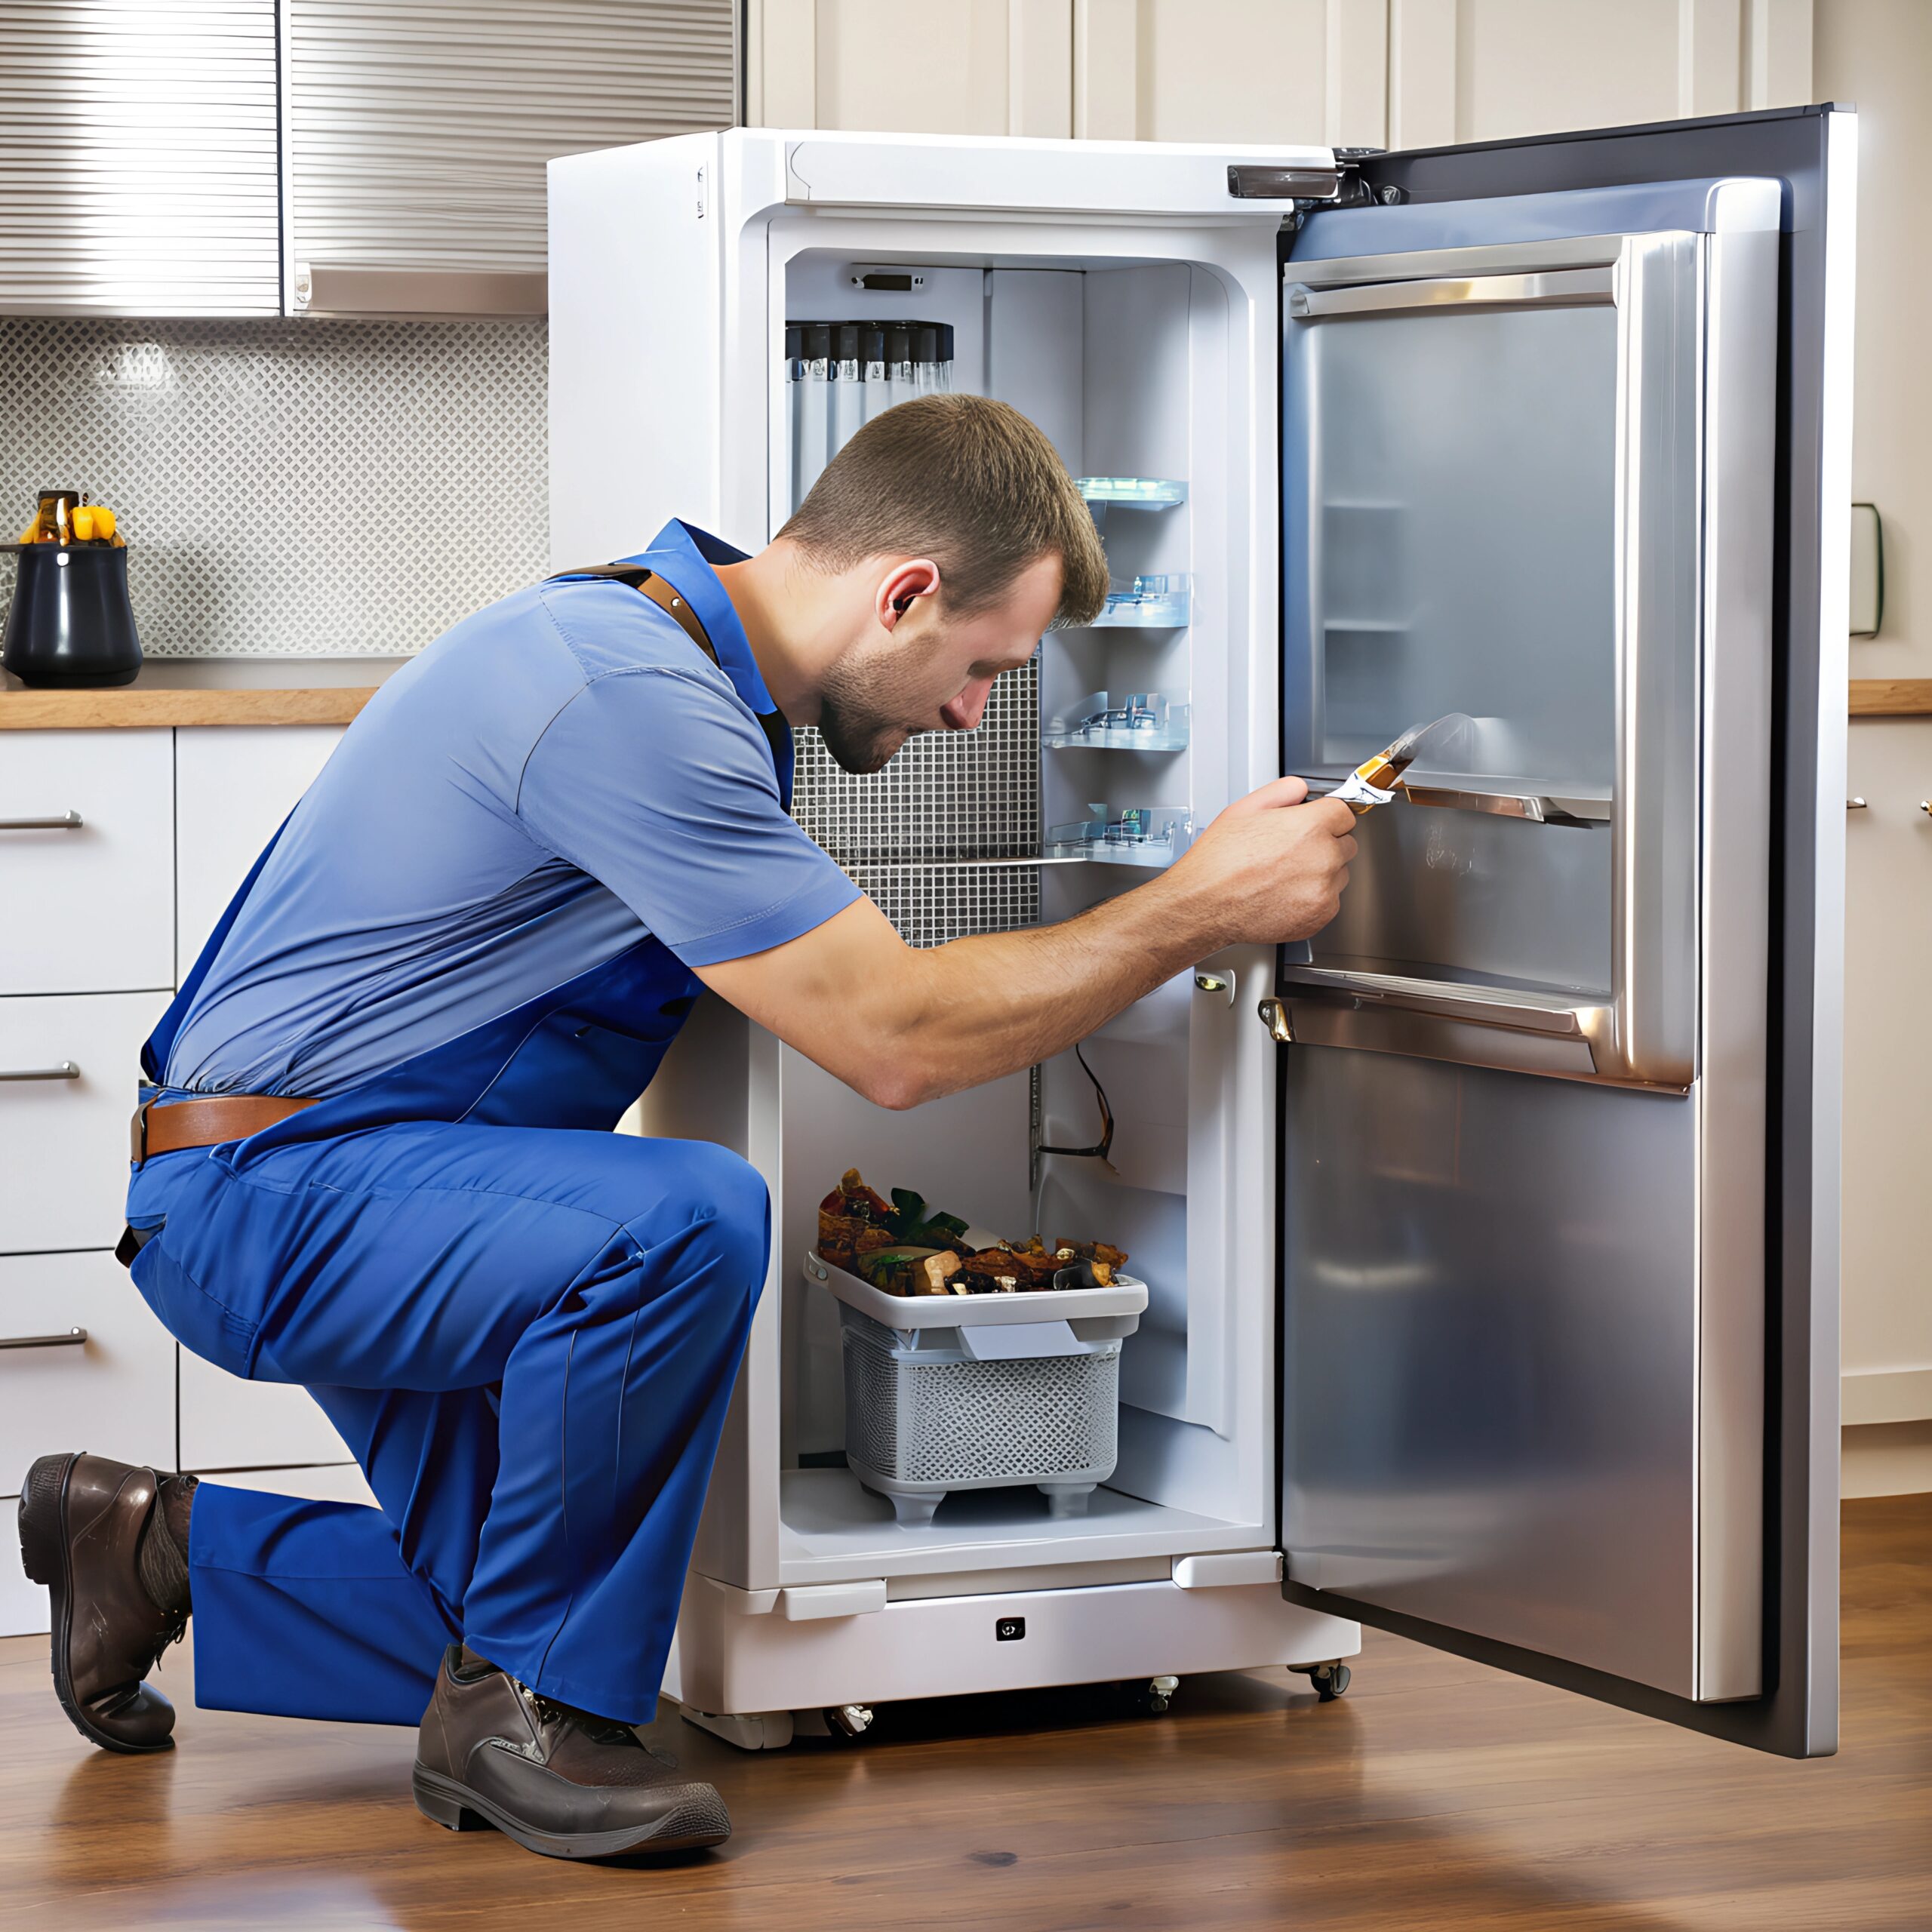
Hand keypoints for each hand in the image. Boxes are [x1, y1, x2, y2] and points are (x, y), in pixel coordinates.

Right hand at [1174, 776, 1357, 945]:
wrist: (1205, 905)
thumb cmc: (1219, 862)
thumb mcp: (1244, 809)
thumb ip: (1282, 791)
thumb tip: (1301, 790)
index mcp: (1309, 826)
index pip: (1345, 813)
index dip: (1327, 817)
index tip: (1319, 823)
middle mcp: (1323, 857)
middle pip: (1347, 844)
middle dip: (1327, 844)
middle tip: (1294, 851)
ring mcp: (1324, 889)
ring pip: (1340, 874)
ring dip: (1322, 872)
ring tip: (1285, 875)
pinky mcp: (1320, 915)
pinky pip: (1330, 901)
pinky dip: (1314, 898)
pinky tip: (1285, 894)